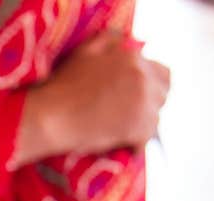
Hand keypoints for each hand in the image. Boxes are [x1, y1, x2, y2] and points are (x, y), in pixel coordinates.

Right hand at [17, 32, 169, 162]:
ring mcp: (143, 103)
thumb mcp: (85, 51)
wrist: (50, 116)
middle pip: (162, 96)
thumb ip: (111, 41)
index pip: (163, 74)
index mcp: (133, 58)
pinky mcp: (138, 128)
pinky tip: (118, 145)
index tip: (135, 97)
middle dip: (148, 105)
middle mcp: (143, 77)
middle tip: (127, 115)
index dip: (150, 86)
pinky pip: (145, 141)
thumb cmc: (61, 85)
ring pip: (155, 119)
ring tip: (120, 131)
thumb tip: (127, 42)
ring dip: (140, 126)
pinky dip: (133, 145)